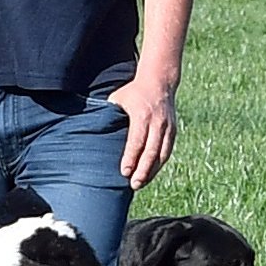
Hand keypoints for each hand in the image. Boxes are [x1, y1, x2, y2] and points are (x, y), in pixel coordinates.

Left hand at [114, 73, 177, 190]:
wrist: (160, 81)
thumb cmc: (133, 92)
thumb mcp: (118, 98)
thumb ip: (109, 114)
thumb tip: (92, 130)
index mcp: (142, 115)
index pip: (137, 141)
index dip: (131, 158)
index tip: (124, 172)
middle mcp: (157, 122)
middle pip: (151, 151)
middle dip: (143, 170)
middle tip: (134, 184)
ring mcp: (167, 127)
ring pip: (162, 154)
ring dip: (152, 171)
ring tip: (141, 183)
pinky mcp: (173, 131)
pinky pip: (167, 151)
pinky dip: (159, 164)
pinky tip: (150, 174)